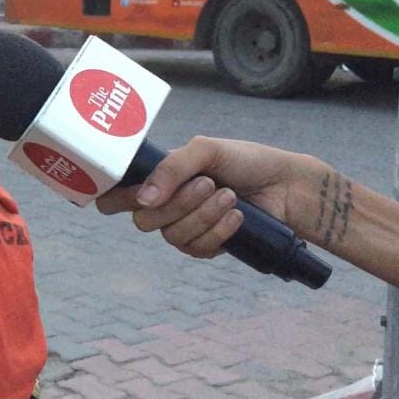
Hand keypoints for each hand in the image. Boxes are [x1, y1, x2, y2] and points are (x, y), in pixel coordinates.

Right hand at [96, 137, 317, 257]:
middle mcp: (165, 204)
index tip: (130, 195)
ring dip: (203, 216)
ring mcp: (185, 226)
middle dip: (177, 204)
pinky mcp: (207, 245)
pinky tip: (237, 217)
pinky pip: (197, 249)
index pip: (115, 196)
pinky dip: (218, 232)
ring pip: (172, 236)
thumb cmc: (246, 160)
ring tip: (230, 196)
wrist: (286, 185)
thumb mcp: (205, 150)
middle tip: (207, 184)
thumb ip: (170, 168)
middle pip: (143, 221)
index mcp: (157, 177)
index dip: (112, 199)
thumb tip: (143, 199)